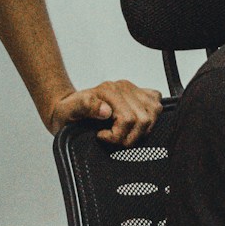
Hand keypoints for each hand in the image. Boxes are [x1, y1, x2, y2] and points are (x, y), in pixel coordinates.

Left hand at [43, 79, 162, 144]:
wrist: (68, 107)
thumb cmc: (69, 112)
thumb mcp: (69, 110)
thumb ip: (86, 106)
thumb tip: (106, 110)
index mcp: (108, 90)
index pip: (128, 119)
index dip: (116, 136)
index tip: (102, 136)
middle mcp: (123, 87)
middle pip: (143, 119)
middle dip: (129, 136)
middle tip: (112, 138)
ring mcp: (133, 89)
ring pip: (153, 114)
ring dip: (140, 130)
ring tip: (122, 132)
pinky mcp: (139, 93)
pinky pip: (156, 102)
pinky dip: (151, 116)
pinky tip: (135, 123)